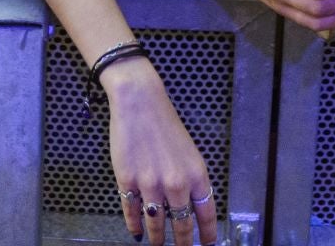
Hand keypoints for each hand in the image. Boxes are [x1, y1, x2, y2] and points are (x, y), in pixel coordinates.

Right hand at [104, 59, 217, 245]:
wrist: (139, 103)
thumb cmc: (165, 125)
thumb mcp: (189, 153)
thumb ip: (191, 181)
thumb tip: (191, 208)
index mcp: (196, 175)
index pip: (206, 215)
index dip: (207, 235)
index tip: (206, 245)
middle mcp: (176, 184)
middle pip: (181, 226)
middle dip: (182, 242)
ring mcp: (150, 184)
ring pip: (156, 223)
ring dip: (158, 238)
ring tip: (158, 244)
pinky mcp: (127, 181)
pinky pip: (132, 212)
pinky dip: (134, 225)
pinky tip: (137, 232)